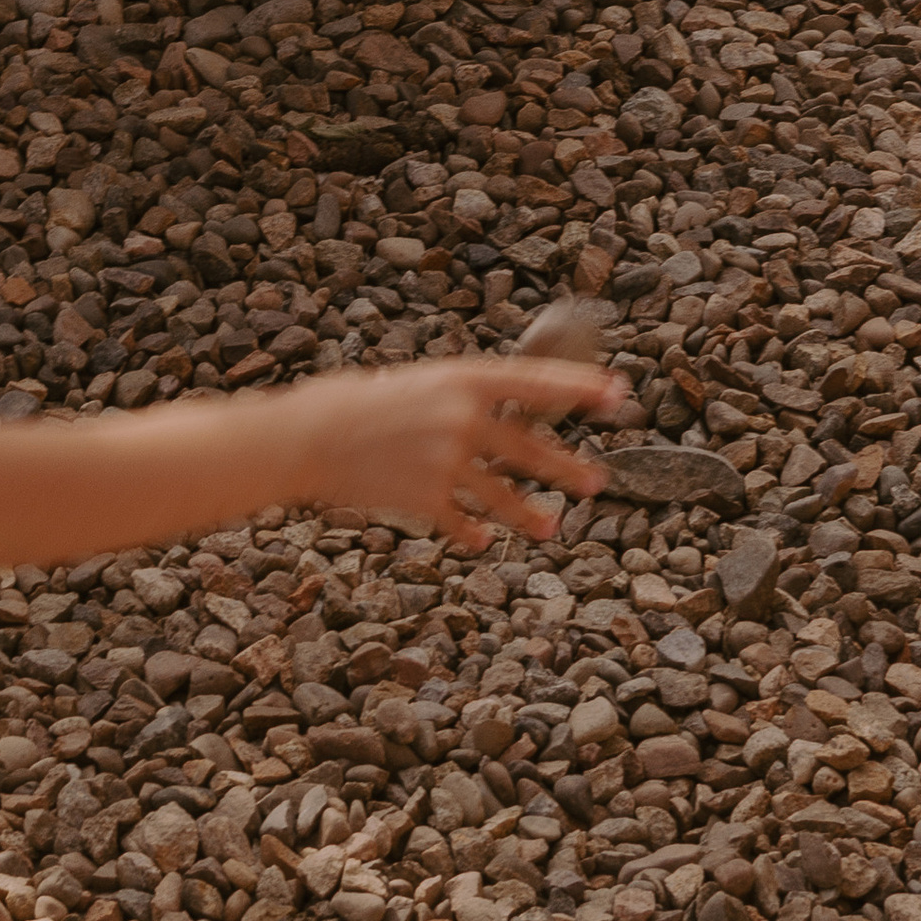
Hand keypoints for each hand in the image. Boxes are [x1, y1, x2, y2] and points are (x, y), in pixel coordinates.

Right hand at [293, 344, 622, 547]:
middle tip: (596, 481)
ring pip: (504, 495)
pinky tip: (484, 541)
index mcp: (460, 379)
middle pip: (530, 447)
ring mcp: (447, 462)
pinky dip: (474, 533)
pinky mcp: (427, 499)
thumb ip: (452, 399)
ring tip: (550, 528)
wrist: (304, 438)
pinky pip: (463, 522)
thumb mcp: (410, 383)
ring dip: (530, 514)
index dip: (580, 390)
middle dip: (566, 468)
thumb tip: (488, 415)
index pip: (535, 383)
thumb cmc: (349, 401)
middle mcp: (462, 419)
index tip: (617, 395)